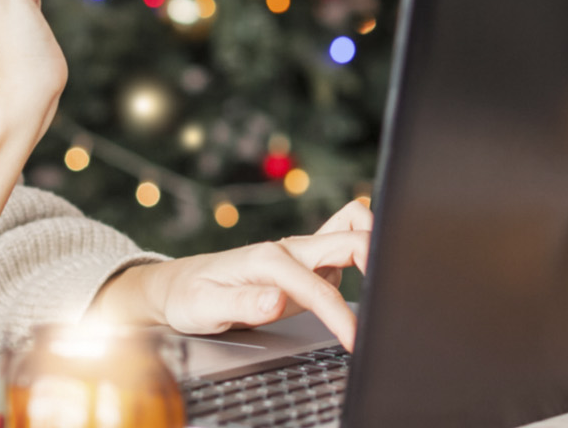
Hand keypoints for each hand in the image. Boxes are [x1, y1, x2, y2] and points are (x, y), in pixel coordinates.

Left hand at [93, 200, 373, 350]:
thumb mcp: (206, 307)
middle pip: (347, 237)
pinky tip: (372, 273)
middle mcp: (288, 249)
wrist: (177, 287)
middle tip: (390, 294)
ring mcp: (299, 253)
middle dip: (375, 256)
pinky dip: (364, 249)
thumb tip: (276, 301)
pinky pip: (342, 244)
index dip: (341, 314)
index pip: (320, 286)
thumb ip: (242, 303)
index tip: (354, 339)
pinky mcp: (304, 264)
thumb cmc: (189, 296)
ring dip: (373, 242)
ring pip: (350, 229)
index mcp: (268, 258)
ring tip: (389, 277)